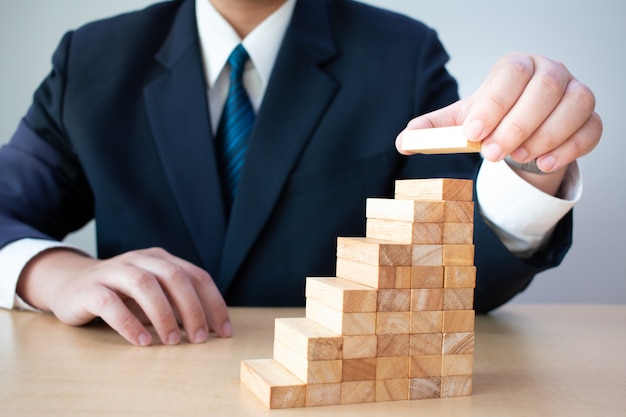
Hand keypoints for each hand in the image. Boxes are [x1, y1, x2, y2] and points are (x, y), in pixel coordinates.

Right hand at [17, 247, 230, 345]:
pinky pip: (111, 303)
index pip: (197, 276)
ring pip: (144, 285)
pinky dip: (129, 323)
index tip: (223, 331)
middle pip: (174, 277)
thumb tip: (209, 329)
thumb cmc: (122, 293)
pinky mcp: (91, 288)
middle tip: (198, 339)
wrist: (70, 284)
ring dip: (163, 315)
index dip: (213, 303)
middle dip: (192, 309)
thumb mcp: (154, 293)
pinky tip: (143, 341)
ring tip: (172, 342)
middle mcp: (141, 259)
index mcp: (162, 259)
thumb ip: (178, 304)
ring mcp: (114, 271)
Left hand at [397, 53, 601, 173]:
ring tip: (517, 157)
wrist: (522, 129)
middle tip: (491, 153)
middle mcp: (550, 72)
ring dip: (544, 136)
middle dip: (516, 124)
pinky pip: (591, 129)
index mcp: (515, 67)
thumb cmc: (493, 118)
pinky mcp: (589, 119)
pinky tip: (543, 163)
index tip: (474, 132)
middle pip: (544, 88)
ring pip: (574, 105)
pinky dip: (569, 148)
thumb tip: (403, 142)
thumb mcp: (462, 121)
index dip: (494, 102)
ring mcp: (575, 93)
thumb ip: (434, 129)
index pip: (511, 73)